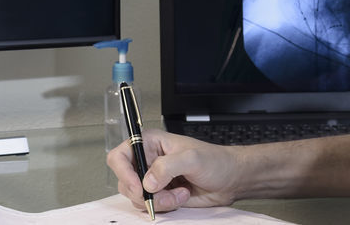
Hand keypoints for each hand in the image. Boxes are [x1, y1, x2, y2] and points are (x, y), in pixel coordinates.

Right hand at [107, 130, 241, 212]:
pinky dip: (165, 206)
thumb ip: (167, 166)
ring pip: (138, 197)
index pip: (121, 156)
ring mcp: (153, 180)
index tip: (138, 186)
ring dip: (159, 201)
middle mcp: (148, 161)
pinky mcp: (161, 195)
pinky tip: (181, 197)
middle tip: (164, 192)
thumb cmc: (215, 161)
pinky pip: (151, 206)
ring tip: (179, 193)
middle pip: (126, 181)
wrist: (229, 179)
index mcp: (150, 143)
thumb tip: (148, 181)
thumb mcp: (192, 158)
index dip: (124, 172)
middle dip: (146, 192)